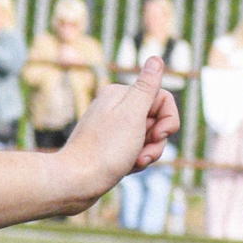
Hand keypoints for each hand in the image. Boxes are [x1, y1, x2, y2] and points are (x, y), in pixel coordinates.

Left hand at [65, 55, 178, 196]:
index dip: (168, 120)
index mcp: (120, 94)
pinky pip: (135, 151)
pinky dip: (135, 161)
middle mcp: (115, 108)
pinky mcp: (109, 148)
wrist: (74, 184)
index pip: (162, 99)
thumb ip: (147, 86)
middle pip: (156, 120)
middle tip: (142, 155)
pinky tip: (125, 169)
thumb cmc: (104, 151)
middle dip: (157, 141)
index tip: (159, 135)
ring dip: (148, 153)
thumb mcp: (132, 115)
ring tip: (132, 164)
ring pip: (147, 138)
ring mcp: (112, 129)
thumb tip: (156, 58)